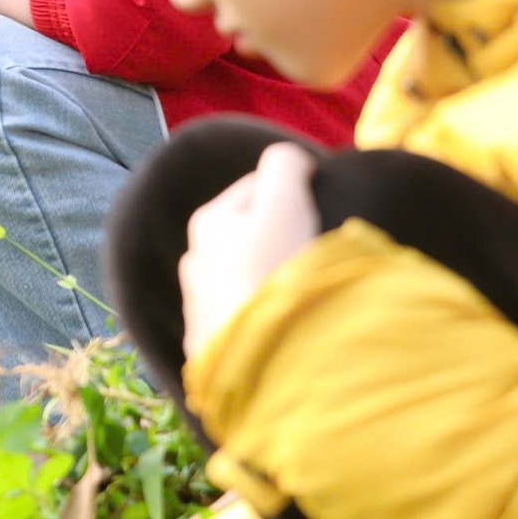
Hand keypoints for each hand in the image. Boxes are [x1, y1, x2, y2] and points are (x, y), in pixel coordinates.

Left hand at [180, 142, 320, 357]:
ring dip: (271, 279)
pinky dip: (265, 316)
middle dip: (281, 236)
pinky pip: (246, 320)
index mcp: (208, 222)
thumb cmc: (272, 270)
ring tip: (305, 292)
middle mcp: (194, 261)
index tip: (323, 206)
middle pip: (249, 235)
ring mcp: (199, 308)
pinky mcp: (212, 349)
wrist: (258, 360)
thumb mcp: (284, 203)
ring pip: (245, 278)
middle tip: (319, 251)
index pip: (257, 187)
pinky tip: (288, 325)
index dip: (294, 190)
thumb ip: (285, 166)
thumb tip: (293, 159)